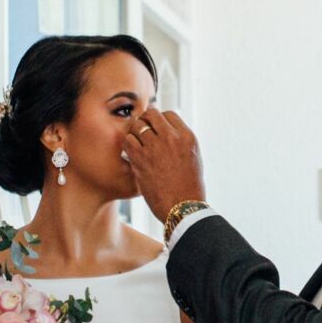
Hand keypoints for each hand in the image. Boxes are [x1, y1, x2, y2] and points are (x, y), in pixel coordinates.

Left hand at [120, 108, 206, 226]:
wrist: (182, 207)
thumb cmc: (189, 187)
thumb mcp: (194, 158)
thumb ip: (181, 142)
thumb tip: (167, 132)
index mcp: (187, 137)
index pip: (169, 114)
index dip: (160, 120)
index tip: (156, 127)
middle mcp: (171, 138)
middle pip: (152, 114)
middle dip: (145, 120)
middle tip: (143, 129)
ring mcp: (154, 147)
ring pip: (137, 125)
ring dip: (135, 132)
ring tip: (137, 142)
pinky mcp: (140, 159)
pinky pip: (127, 141)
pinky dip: (128, 144)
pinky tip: (131, 152)